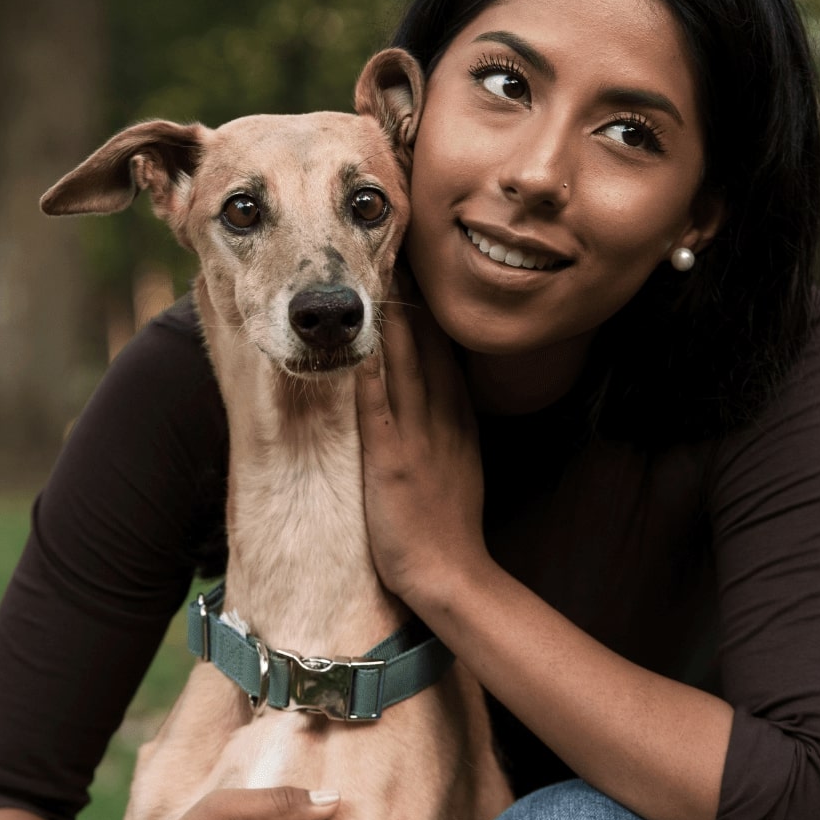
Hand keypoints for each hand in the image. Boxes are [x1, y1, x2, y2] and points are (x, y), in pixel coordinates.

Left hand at [354, 272, 490, 606]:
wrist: (452, 573)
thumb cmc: (450, 524)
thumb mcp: (462, 461)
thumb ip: (449, 423)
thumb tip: (439, 394)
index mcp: (457, 415)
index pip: (444, 348)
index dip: (431, 306)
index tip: (417, 267)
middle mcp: (440, 415)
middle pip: (425, 344)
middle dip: (412, 295)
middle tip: (396, 246)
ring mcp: (417, 434)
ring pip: (403, 363)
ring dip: (389, 315)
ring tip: (376, 270)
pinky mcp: (391, 458)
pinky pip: (377, 404)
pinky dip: (368, 368)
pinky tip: (356, 337)